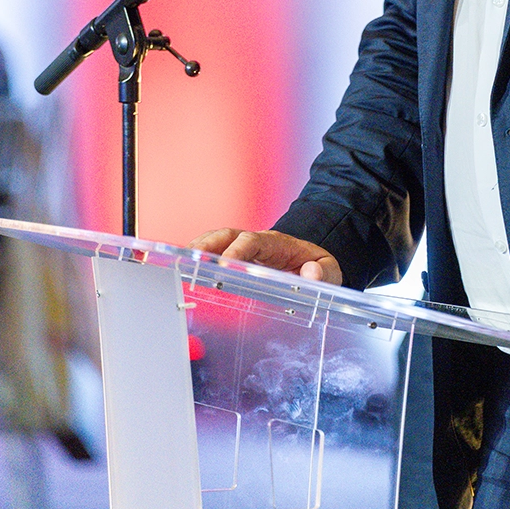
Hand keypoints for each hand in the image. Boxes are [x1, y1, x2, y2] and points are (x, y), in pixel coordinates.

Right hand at [189, 227, 342, 283]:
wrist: (313, 260)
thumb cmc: (318, 265)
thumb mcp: (331, 269)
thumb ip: (324, 272)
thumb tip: (311, 273)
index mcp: (276, 243)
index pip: (253, 241)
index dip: (237, 251)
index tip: (224, 264)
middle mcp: (256, 242)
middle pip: (227, 235)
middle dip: (207, 244)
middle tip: (189, 258)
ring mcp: (244, 249)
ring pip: (217, 242)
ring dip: (198, 249)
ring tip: (179, 263)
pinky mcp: (237, 259)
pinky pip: (215, 254)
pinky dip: (199, 258)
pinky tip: (184, 271)